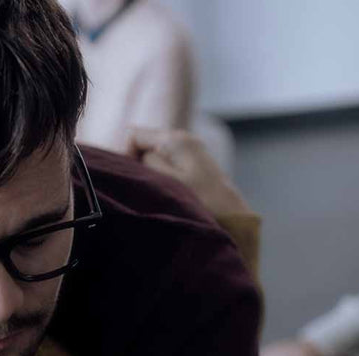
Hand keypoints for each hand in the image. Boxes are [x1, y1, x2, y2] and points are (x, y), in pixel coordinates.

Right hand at [126, 128, 249, 217]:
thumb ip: (147, 162)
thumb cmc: (200, 202)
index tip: (129, 178)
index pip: (133, 135)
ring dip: (148, 170)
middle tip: (140, 187)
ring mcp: (191, 150)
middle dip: (136, 162)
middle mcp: (183, 138)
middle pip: (144, 142)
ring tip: (154, 190)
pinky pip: (166, 161)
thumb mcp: (167, 181)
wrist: (235, 218)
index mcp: (175, 139)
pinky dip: (159, 173)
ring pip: (154, 153)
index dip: (123, 154)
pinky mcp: (194, 163)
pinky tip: (165, 190)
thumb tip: (134, 153)